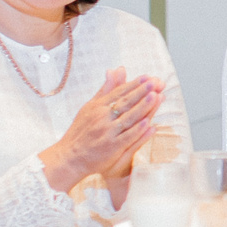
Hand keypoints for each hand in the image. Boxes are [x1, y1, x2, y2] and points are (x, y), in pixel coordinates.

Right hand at [39, 69, 163, 192]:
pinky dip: (137, 130)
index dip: (134, 84)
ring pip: (128, 118)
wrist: (70, 157)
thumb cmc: (81, 131)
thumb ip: (105, 90)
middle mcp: (101, 118)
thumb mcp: (90, 107)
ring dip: (143, 107)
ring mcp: (106, 132)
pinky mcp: (111, 147)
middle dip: (141, 91)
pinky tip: (149, 123)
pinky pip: (127, 137)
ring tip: (156, 96)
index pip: (118, 93)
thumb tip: (114, 70)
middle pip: (125, 102)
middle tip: (155, 82)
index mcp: (97, 107)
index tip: (147, 77)